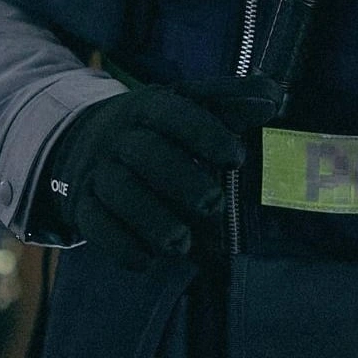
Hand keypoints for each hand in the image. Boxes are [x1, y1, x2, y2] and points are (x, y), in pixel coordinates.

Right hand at [41, 77, 278, 267]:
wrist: (83, 139)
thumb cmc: (155, 126)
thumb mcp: (187, 104)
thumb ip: (231, 101)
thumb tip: (274, 97)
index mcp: (148, 107)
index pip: (173, 114)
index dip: (204, 133)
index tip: (236, 157)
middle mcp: (118, 137)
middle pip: (145, 155)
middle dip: (181, 181)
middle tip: (215, 205)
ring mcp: (97, 171)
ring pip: (119, 193)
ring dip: (152, 221)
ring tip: (183, 243)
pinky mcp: (82, 205)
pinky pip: (95, 225)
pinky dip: (121, 246)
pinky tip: (148, 259)